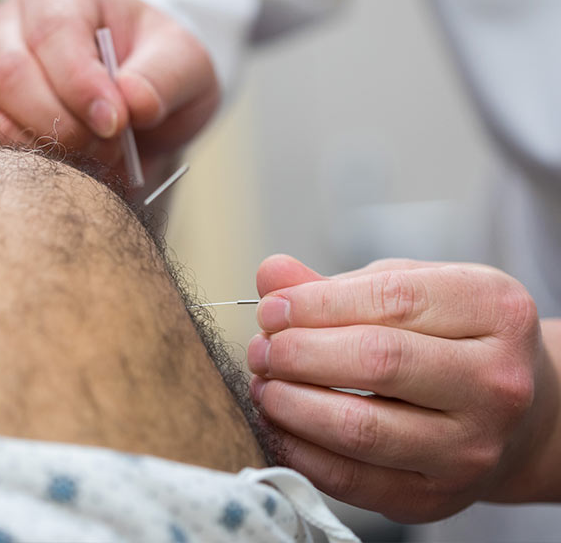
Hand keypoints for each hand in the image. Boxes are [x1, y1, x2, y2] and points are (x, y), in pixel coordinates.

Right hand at [0, 0, 218, 179]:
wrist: (138, 101)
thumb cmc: (156, 69)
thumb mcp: (185, 64)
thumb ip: (164, 77)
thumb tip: (133, 102)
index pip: (53, 32)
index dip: (82, 85)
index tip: (117, 122)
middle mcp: (9, 24)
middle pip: (8, 75)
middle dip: (64, 125)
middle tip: (112, 147)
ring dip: (46, 151)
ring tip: (96, 157)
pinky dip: (30, 168)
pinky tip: (70, 167)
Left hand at [248, 254, 559, 521]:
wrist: (510, 415)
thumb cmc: (448, 338)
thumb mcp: (409, 290)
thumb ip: (338, 285)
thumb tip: (271, 275)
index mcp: (494, 310)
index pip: (392, 300)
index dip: (316, 304)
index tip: (271, 309)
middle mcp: (496, 382)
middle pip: (377, 361)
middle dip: (298, 353)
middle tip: (261, 349)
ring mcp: (471, 448)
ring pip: (360, 427)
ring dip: (291, 405)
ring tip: (263, 385)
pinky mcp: (435, 497)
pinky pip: (350, 479)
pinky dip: (299, 450)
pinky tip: (277, 424)